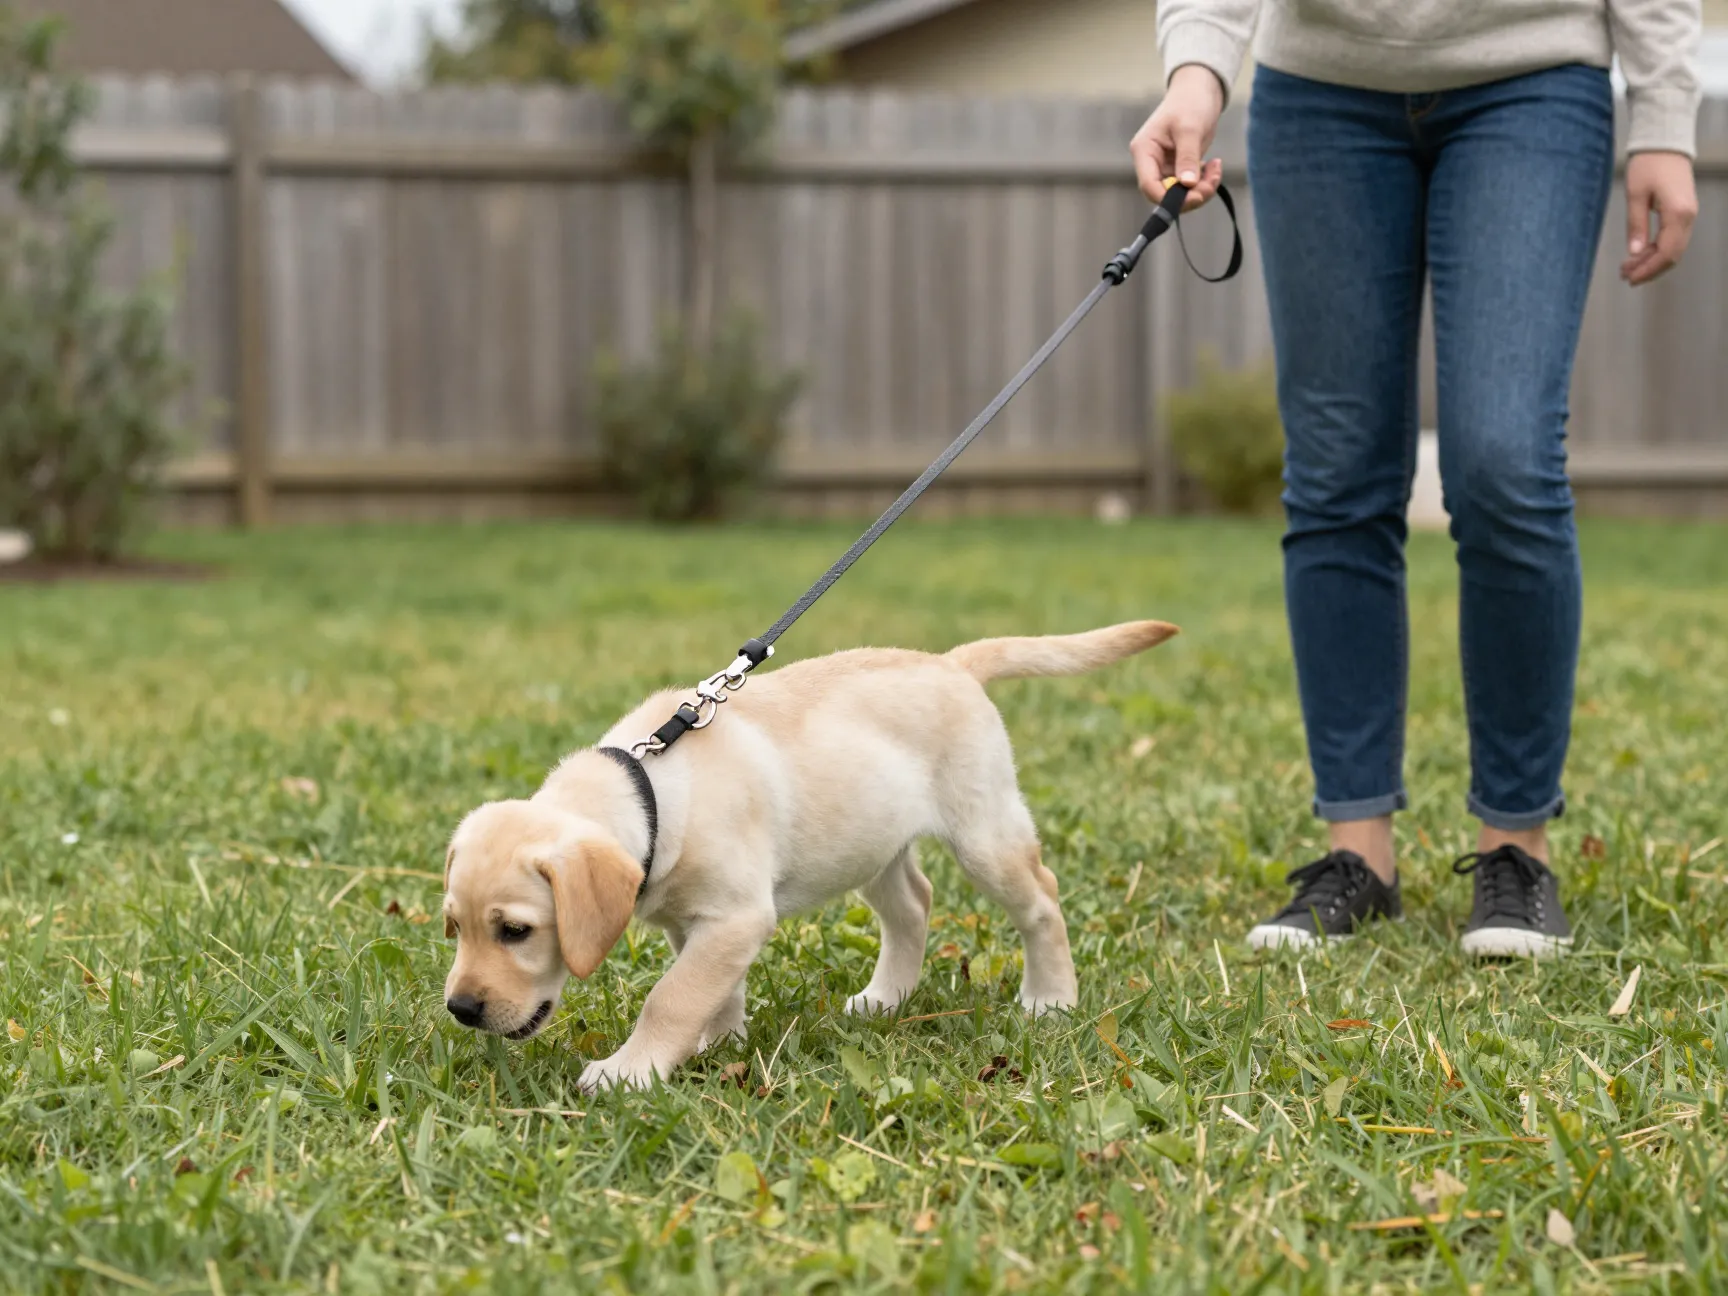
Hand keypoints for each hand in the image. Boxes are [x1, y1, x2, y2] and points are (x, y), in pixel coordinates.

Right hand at [1130, 64, 1226, 210]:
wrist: (1199, 91)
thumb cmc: (1190, 103)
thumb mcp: (1190, 129)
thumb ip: (1187, 157)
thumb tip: (1187, 184)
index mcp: (1144, 151)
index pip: (1149, 186)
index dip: (1168, 198)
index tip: (1194, 196)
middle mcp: (1151, 163)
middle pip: (1164, 194)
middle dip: (1190, 195)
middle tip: (1211, 184)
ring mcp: (1164, 167)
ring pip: (1179, 194)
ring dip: (1200, 189)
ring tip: (1216, 171)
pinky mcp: (1178, 168)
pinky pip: (1189, 186)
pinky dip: (1204, 182)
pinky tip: (1215, 167)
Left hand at [1621, 152, 1697, 285]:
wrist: (1665, 142)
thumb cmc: (1648, 164)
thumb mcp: (1635, 195)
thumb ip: (1636, 225)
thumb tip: (1634, 253)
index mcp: (1678, 213)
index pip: (1667, 253)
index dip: (1648, 270)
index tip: (1629, 278)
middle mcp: (1688, 216)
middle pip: (1672, 255)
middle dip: (1649, 269)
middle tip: (1625, 276)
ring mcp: (1688, 214)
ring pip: (1674, 249)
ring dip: (1652, 261)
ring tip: (1628, 267)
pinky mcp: (1683, 211)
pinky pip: (1673, 238)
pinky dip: (1657, 249)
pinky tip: (1639, 253)